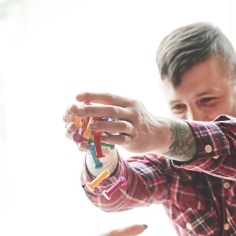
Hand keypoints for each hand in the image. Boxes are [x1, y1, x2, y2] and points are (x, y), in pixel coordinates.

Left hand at [64, 93, 181, 155]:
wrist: (157, 133)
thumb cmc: (136, 119)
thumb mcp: (128, 108)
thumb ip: (112, 106)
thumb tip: (89, 103)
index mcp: (128, 102)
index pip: (108, 96)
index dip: (93, 95)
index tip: (77, 96)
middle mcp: (132, 112)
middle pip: (112, 109)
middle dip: (94, 109)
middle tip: (79, 110)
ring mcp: (134, 126)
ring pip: (118, 124)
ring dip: (103, 124)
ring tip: (90, 124)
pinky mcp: (134, 140)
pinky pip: (122, 139)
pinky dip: (111, 138)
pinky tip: (100, 138)